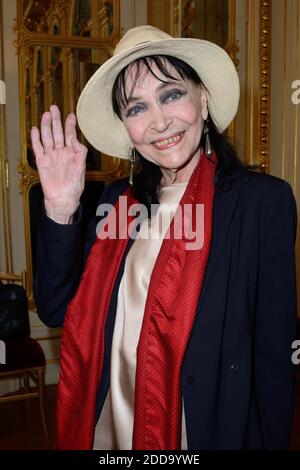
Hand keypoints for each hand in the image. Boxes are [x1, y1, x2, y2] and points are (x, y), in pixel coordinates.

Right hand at [31, 105, 86, 223]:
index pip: (70, 135)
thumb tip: (74, 138)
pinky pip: (38, 148)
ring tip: (46, 114)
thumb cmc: (74, 186)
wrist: (63, 198)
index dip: (70, 125)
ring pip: (47, 137)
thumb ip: (80, 152)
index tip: (71, 115)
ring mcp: (51, 156)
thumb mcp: (81, 168)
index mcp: (72, 153)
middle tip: (55, 108)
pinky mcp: (42, 161)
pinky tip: (35, 129)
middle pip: (57, 132)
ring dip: (46, 126)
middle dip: (56, 120)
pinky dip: (36, 138)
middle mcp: (61, 152)